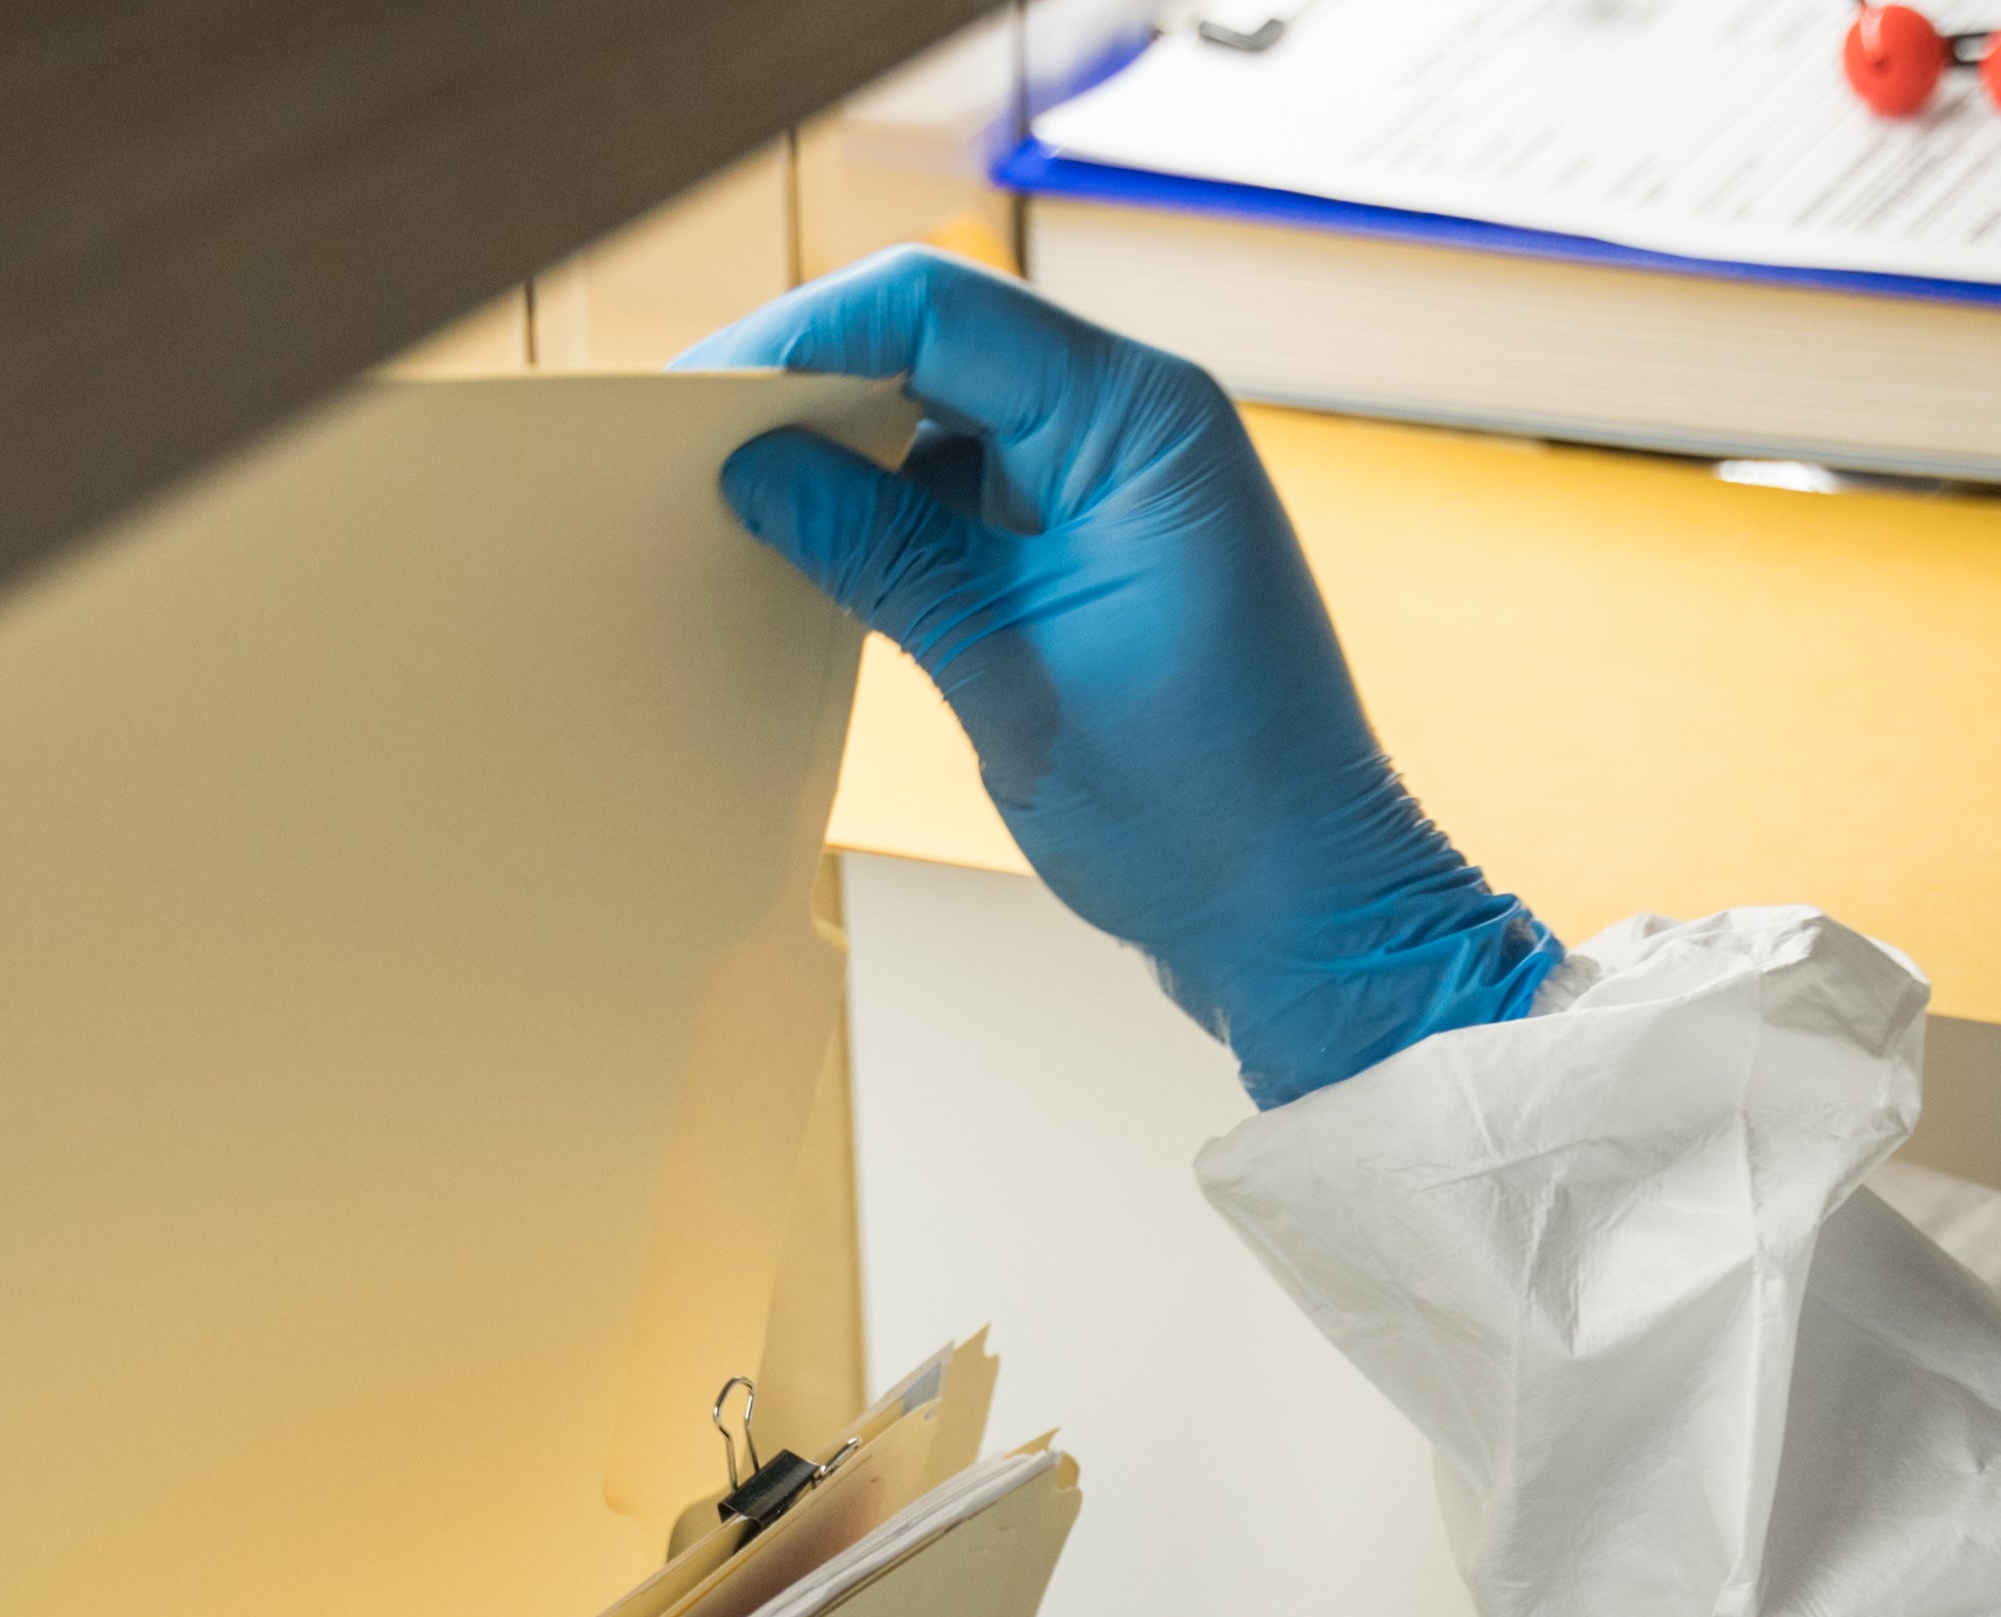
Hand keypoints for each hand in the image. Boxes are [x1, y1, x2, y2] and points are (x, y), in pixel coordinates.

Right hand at [685, 250, 1554, 1105]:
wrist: (1307, 924)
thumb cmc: (1205, 813)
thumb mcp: (1007, 676)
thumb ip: (880, 553)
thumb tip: (756, 468)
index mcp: (1142, 418)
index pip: (936, 307)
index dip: (804, 335)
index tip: (699, 396)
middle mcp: (1139, 424)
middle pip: (935, 343)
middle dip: (813, 387)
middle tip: (693, 450)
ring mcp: (1123, 486)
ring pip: (945, 416)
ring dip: (846, 453)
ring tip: (741, 506)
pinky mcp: (1102, 550)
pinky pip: (973, 492)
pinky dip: (894, 515)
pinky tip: (819, 559)